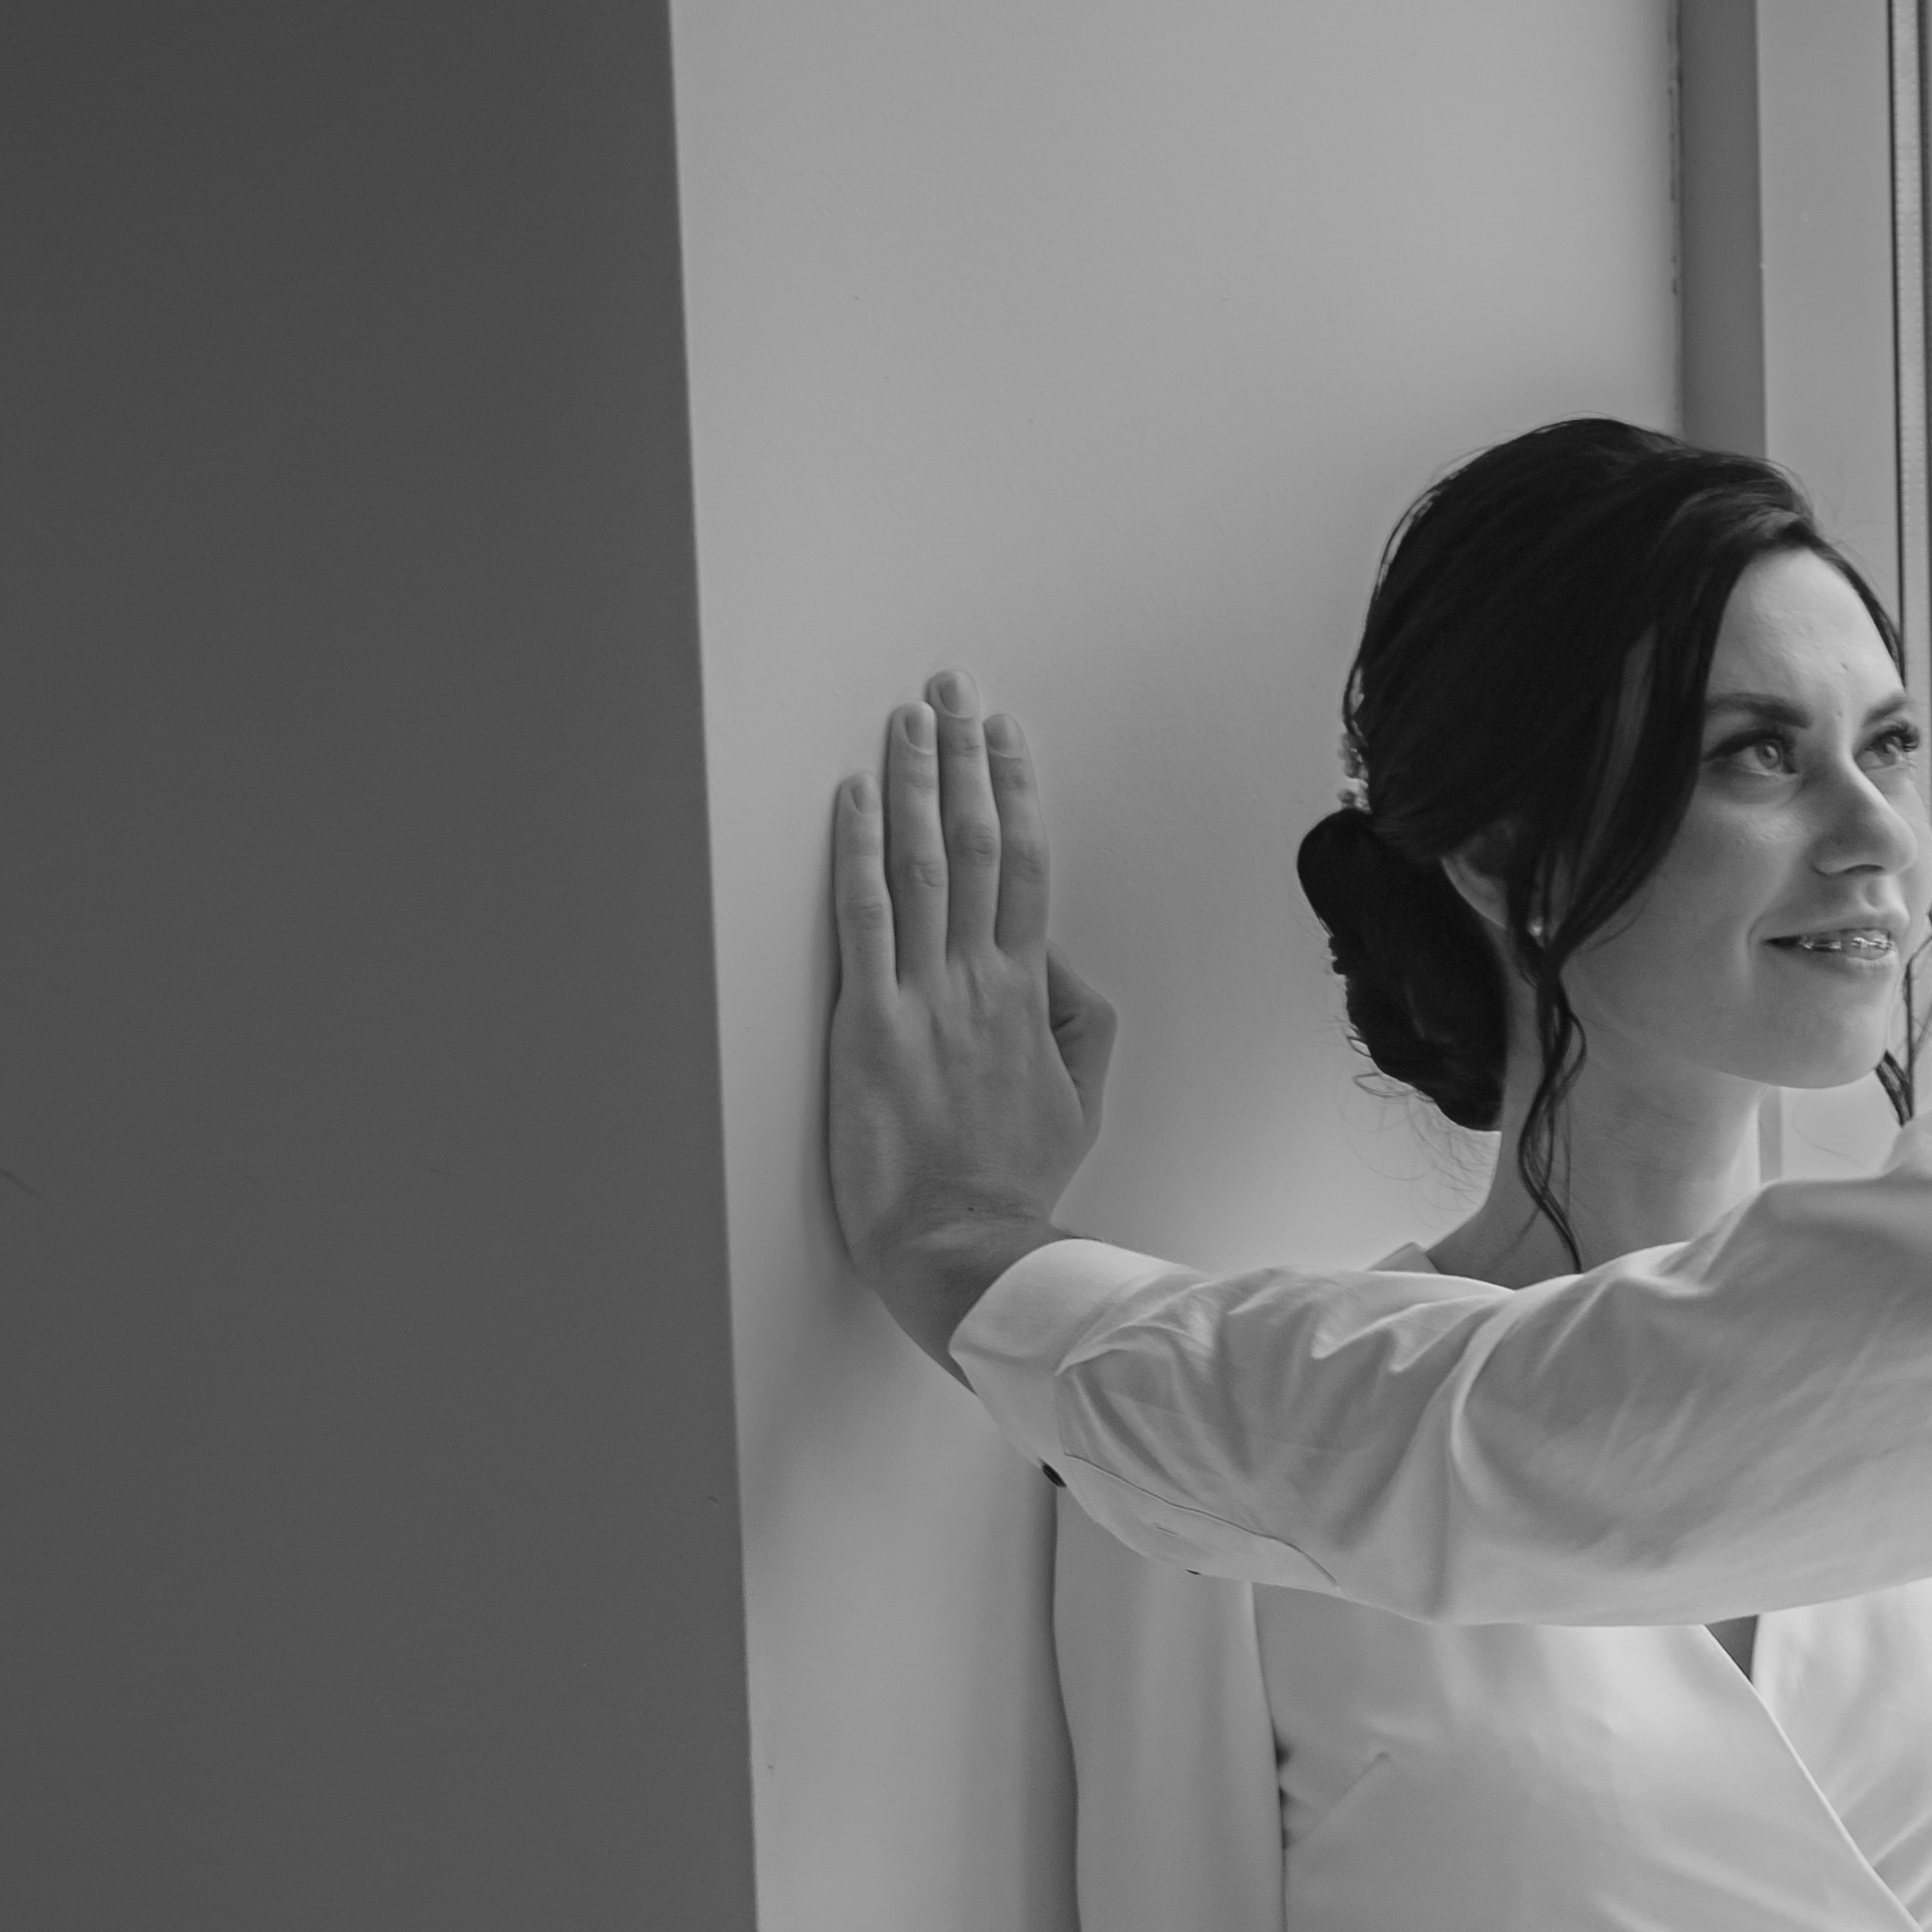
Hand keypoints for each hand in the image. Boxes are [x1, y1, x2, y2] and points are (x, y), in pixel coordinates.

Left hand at [826, 669, 1119, 1363]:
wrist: (966, 1243)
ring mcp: (925, 998)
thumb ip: (1079, 1026)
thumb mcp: (1077, 1104)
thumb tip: (1063, 968)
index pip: (1029, 869)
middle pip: (980, 843)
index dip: (1018, 790)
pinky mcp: (870, 1026)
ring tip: (908, 716)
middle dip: (964, 758)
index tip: (1005, 734)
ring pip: (926, 865)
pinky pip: (865, 920)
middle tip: (951, 688)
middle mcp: (980, 982)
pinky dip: (859, 852)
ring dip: (915, 782)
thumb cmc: (1012, 1184)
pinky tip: (852, 798)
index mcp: (1028, 997)